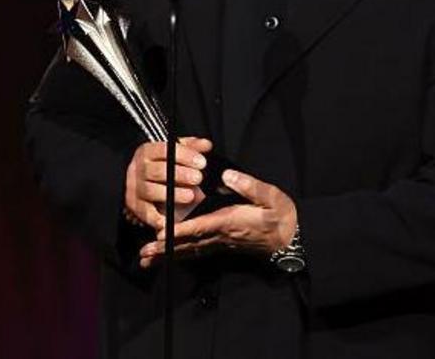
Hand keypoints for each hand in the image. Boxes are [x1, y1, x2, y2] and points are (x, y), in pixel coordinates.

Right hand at [124, 137, 211, 230]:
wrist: (138, 179)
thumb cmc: (161, 163)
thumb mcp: (174, 151)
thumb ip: (191, 147)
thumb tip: (206, 145)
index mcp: (148, 151)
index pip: (164, 150)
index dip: (184, 155)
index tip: (201, 162)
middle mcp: (138, 168)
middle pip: (158, 171)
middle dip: (180, 174)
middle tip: (198, 178)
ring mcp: (135, 187)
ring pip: (151, 190)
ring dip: (172, 194)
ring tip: (190, 196)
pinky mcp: (135, 205)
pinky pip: (145, 212)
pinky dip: (157, 217)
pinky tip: (171, 220)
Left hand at [138, 169, 296, 267]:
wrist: (291, 240)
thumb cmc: (281, 216)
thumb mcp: (271, 197)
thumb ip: (250, 186)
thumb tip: (228, 175)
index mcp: (230, 221)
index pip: (200, 226)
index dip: (180, 230)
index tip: (161, 234)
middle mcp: (221, 236)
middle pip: (188, 244)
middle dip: (165, 249)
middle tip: (143, 255)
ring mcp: (221, 243)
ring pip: (190, 250)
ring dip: (168, 255)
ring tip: (147, 260)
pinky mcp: (223, 246)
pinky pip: (197, 252)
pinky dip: (181, 254)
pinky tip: (170, 256)